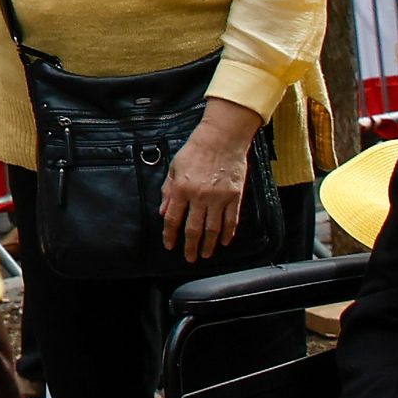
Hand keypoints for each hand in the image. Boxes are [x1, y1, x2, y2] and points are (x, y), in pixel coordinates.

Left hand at [160, 98, 262, 258]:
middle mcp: (200, 197)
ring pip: (213, 229)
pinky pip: (231, 220)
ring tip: (205, 254)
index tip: (170, 245)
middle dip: (190, 247)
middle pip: (193, 229)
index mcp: (182, 189)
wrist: (222, 138)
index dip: (170, 235)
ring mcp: (219, 198)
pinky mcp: (235, 196)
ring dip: (209, 245)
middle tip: (189, 258)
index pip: (173, 219)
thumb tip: (162, 212)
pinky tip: (225, 242)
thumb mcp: (174, 168)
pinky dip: (229, 233)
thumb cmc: (195, 150)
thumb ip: (168, 191)